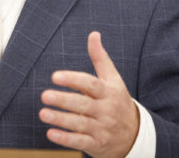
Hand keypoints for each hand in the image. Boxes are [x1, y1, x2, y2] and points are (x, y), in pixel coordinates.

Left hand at [39, 31, 139, 157]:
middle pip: (83, 104)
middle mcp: (105, 110)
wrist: (135, 135)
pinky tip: (51, 133)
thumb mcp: (113, 79)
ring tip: (43, 113)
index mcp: (108, 92)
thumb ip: (100, 57)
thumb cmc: (117, 101)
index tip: (55, 76)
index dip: (73, 79)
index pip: (90, 84)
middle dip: (63, 100)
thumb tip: (93, 34)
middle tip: (44, 95)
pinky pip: (80, 142)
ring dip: (60, 119)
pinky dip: (66, 138)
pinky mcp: (97, 144)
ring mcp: (101, 128)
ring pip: (80, 124)